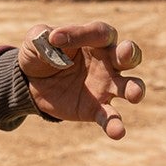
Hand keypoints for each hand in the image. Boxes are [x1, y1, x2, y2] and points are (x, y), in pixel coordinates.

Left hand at [19, 21, 145, 139]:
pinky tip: (117, 132)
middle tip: (126, 53)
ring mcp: (105, 86)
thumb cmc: (41, 53)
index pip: (97, 33)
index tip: (54, 39)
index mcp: (93, 40)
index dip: (79, 34)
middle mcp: (107, 62)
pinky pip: (110, 117)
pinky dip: (115, 124)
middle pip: (127, 55)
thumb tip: (51, 40)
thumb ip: (42, 37)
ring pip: (129, 86)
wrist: (31, 82)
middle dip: (130, 53)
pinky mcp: (96, 109)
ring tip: (135, 94)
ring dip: (134, 89)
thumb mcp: (35, 40)